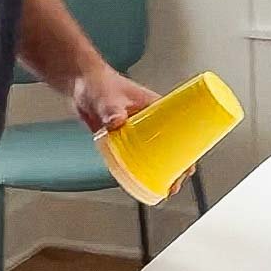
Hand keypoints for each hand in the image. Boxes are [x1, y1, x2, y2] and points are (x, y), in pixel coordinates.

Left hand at [73, 65, 192, 195]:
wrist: (81, 84)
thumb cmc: (100, 83)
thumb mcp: (109, 97)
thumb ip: (112, 109)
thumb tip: (117, 122)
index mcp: (156, 108)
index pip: (181, 130)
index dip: (188, 150)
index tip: (189, 166)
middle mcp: (150, 121)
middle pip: (170, 146)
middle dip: (176, 166)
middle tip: (174, 183)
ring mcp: (136, 131)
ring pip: (153, 153)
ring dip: (159, 169)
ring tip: (162, 186)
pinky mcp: (121, 138)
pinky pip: (135, 156)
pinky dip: (139, 168)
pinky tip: (139, 180)